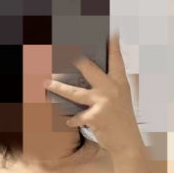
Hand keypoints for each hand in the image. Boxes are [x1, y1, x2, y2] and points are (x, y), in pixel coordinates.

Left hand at [44, 31, 141, 156]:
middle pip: (89, 69)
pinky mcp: (96, 117)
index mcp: (120, 82)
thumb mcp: (122, 98)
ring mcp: (103, 103)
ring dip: (58, 87)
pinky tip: (69, 120)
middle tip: (63, 49)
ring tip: (46, 82)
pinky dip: (72, 119)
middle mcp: (112, 89)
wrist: (128, 142)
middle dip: (75, 59)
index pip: (116, 59)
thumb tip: (95, 75)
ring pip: (75, 93)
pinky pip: (77, 116)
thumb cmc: (122, 119)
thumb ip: (110, 85)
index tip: (111, 30)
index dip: (113, 44)